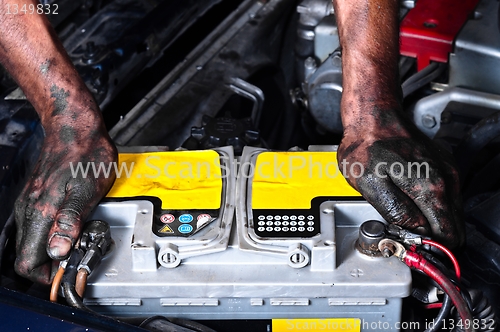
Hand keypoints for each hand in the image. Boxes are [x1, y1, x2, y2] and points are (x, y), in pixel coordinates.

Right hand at [14, 121, 116, 284]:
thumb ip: (71, 222)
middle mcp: (28, 211)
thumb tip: (58, 252)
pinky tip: (74, 224)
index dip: (47, 274)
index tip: (68, 269)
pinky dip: (54, 233)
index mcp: (39, 213)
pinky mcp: (37, 197)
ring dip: (55, 248)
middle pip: (29, 255)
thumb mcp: (87, 191)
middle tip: (78, 253)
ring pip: (34, 241)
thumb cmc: (85, 155)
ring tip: (80, 238)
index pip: (27, 263)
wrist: (75, 128)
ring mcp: (30, 203)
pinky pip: (39, 225)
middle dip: (53, 263)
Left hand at [337, 110, 464, 248]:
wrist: (373, 117)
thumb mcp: (369, 185)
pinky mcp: (442, 167)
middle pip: (452, 226)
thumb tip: (413, 232)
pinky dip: (431, 205)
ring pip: (449, 213)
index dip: (430, 247)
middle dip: (432, 237)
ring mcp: (447, 172)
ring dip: (431, 221)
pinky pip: (444, 197)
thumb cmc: (367, 146)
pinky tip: (412, 203)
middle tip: (408, 237)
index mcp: (431, 189)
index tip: (413, 248)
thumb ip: (395, 212)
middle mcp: (446, 180)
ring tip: (406, 219)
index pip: (446, 235)